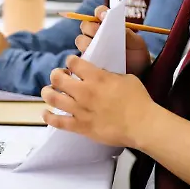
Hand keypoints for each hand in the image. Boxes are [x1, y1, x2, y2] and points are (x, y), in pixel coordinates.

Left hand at [40, 55, 157, 147]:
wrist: (143, 125)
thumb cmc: (139, 100)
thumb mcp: (126, 77)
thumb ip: (108, 75)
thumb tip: (99, 74)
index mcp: (96, 77)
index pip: (73, 62)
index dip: (71, 61)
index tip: (72, 65)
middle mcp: (84, 91)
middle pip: (57, 77)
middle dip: (56, 74)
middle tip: (61, 77)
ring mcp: (80, 109)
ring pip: (52, 97)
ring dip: (47, 92)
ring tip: (49, 91)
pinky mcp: (80, 126)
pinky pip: (58, 122)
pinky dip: (49, 116)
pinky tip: (46, 112)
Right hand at [76, 6, 151, 76]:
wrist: (140, 74)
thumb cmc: (137, 55)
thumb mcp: (136, 42)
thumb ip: (125, 31)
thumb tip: (111, 20)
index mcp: (109, 25)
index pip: (99, 13)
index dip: (99, 12)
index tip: (103, 16)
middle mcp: (97, 35)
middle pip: (85, 26)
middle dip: (90, 28)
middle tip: (99, 33)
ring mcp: (92, 48)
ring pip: (80, 40)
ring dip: (86, 43)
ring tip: (97, 50)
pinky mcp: (89, 62)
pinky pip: (81, 57)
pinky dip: (86, 57)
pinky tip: (95, 61)